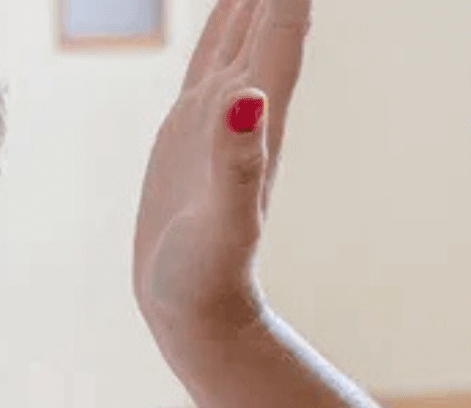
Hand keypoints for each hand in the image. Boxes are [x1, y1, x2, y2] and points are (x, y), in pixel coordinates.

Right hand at [133, 0, 310, 334]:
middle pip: (269, 11)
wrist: (195, 315)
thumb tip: (248, 98)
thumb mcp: (224, 227)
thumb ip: (239, 165)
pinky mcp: (188, 132)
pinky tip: (226, 6)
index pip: (282, 23)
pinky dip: (222, 19)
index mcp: (258, 115)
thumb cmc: (208, 281)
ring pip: (242, 25)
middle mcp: (246, 104)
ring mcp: (217, 114)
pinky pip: (209, 56)